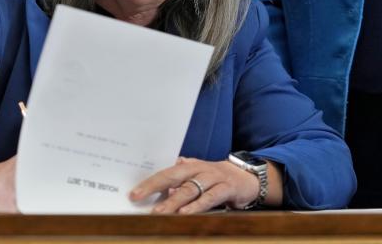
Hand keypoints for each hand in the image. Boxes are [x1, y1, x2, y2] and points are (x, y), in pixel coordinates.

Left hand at [129, 156, 258, 213]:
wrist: (247, 178)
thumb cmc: (217, 179)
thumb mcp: (198, 176)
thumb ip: (181, 180)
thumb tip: (162, 187)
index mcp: (190, 166)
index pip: (166, 173)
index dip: (149, 183)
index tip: (134, 194)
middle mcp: (200, 170)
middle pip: (173, 176)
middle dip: (154, 186)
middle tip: (139, 198)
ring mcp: (213, 178)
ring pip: (190, 189)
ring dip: (173, 201)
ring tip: (159, 211)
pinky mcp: (227, 189)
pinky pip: (210, 197)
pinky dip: (197, 206)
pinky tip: (186, 213)